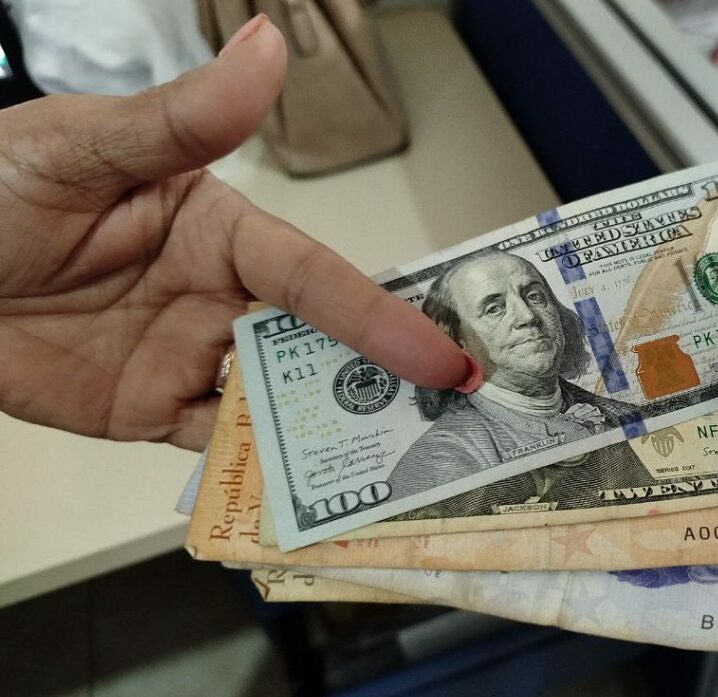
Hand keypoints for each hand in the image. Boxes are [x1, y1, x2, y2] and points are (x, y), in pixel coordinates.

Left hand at [0, 16, 466, 449]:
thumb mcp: (85, 148)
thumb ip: (185, 118)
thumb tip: (268, 45)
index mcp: (224, 232)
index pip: (316, 280)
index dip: (383, 319)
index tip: (444, 357)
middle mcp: (223, 298)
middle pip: (318, 350)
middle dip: (384, 387)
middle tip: (453, 428)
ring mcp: (190, 358)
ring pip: (278, 404)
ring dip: (331, 437)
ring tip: (391, 476)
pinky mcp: (152, 409)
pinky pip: (217, 446)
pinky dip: (259, 472)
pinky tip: (297, 496)